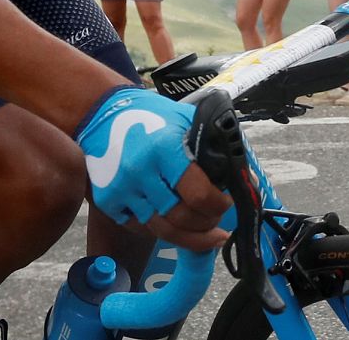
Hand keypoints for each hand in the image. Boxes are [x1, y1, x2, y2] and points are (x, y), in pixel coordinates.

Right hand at [75, 87, 230, 250]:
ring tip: (203, 231)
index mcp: (164, 148)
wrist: (103, 114)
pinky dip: (161, 229)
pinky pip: (141, 228)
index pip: (198, 194)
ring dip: (188, 235)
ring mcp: (121, 189)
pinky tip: (175, 223)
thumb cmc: (152, 115)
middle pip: (181, 219)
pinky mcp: (107, 202)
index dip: (218, 206)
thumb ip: (216, 146)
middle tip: (217, 221)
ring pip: (161, 230)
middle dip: (206, 225)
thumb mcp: (188, 120)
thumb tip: (244, 178)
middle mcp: (140, 171)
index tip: (226, 203)